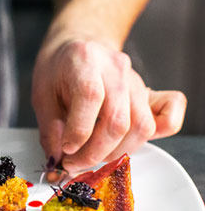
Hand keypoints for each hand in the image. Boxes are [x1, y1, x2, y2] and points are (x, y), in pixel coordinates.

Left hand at [32, 40, 186, 173]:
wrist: (79, 46)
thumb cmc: (58, 68)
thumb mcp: (42, 94)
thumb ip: (50, 129)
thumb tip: (56, 162)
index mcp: (85, 62)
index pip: (90, 97)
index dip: (78, 132)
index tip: (65, 150)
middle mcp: (116, 69)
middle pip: (118, 120)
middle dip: (94, 153)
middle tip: (74, 163)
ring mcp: (136, 81)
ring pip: (141, 127)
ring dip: (116, 152)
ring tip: (92, 157)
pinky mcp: (149, 94)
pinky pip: (167, 120)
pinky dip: (152, 138)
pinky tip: (125, 143)